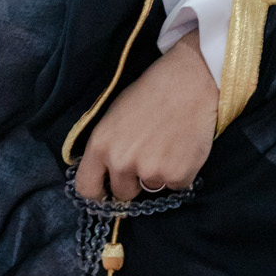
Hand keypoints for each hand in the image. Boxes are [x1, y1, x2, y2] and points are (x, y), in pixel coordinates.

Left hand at [74, 29, 218, 202]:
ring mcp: (151, 172)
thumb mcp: (113, 116)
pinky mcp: (178, 176)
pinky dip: (181, 172)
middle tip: (147, 156)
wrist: (189, 81)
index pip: (86, 189)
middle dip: (133, 181)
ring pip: (151, 188)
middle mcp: (122, 162)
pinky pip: (176, 186)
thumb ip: (105, 148)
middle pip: (122, 193)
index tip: (106, 190)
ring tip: (168, 144)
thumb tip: (104, 175)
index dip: (97, 192)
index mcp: (100, 146)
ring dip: (159, 174)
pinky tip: (183, 147)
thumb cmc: (150, 93)